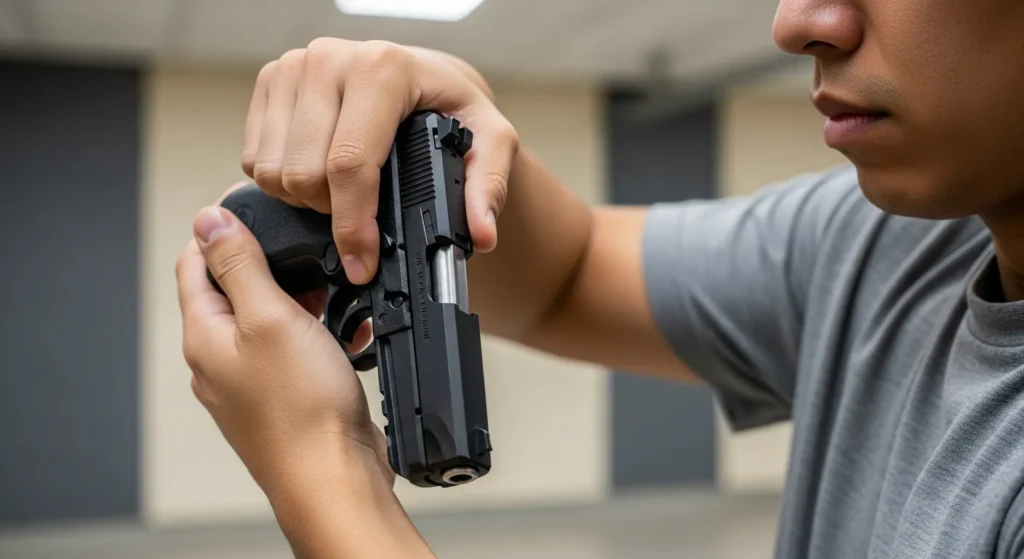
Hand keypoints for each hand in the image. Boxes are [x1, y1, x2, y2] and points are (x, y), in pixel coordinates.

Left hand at [175, 192, 392, 497]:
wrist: (334, 475)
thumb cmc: (302, 409)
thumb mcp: (269, 317)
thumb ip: (239, 265)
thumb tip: (208, 219)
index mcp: (204, 334)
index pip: (194, 262)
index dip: (220, 227)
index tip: (255, 205)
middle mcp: (219, 358)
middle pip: (235, 287)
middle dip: (274, 263)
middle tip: (311, 253)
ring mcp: (250, 379)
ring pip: (270, 318)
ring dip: (303, 299)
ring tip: (337, 296)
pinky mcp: (283, 395)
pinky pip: (296, 349)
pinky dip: (320, 332)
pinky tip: (349, 334)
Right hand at [241, 38, 518, 284]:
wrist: (422, 76)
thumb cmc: (449, 106)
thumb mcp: (488, 142)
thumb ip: (487, 188)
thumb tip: (481, 234)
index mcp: (382, 70)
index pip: (350, 163)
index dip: (353, 224)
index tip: (363, 263)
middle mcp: (330, 59)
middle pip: (304, 173)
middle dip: (332, 212)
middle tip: (362, 213)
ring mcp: (293, 66)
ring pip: (273, 170)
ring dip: (304, 199)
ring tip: (342, 193)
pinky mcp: (270, 79)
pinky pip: (255, 158)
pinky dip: (282, 181)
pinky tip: (317, 173)